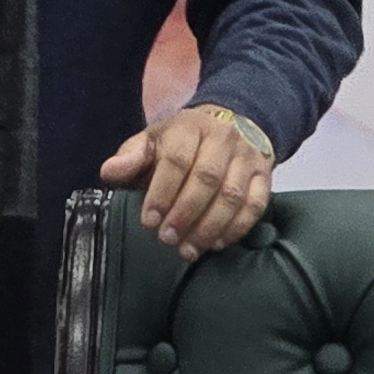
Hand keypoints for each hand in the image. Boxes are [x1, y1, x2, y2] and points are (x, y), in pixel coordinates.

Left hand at [96, 105, 274, 260]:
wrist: (232, 123)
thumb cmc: (183, 141)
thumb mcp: (153, 141)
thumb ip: (130, 157)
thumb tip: (108, 172)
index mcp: (189, 126)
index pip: (176, 159)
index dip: (162, 192)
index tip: (149, 220)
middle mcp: (223, 137)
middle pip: (206, 178)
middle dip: (184, 214)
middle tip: (167, 240)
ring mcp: (247, 156)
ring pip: (232, 195)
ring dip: (209, 227)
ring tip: (189, 250)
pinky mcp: (265, 175)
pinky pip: (255, 204)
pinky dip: (237, 228)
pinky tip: (217, 243)